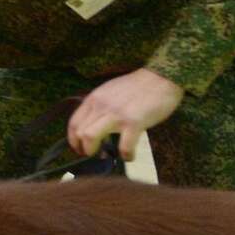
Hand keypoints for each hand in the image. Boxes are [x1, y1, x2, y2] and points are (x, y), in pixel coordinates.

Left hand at [68, 68, 184, 159]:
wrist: (161, 78)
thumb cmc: (138, 87)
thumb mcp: (110, 92)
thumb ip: (100, 106)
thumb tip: (94, 126)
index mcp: (95, 98)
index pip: (74, 123)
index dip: (73, 140)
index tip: (79, 148)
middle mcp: (101, 105)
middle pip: (80, 133)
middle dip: (83, 149)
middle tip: (93, 154)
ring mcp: (117, 114)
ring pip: (90, 137)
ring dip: (94, 152)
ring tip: (105, 156)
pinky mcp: (134, 122)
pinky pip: (123, 146)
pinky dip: (125, 155)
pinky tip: (129, 156)